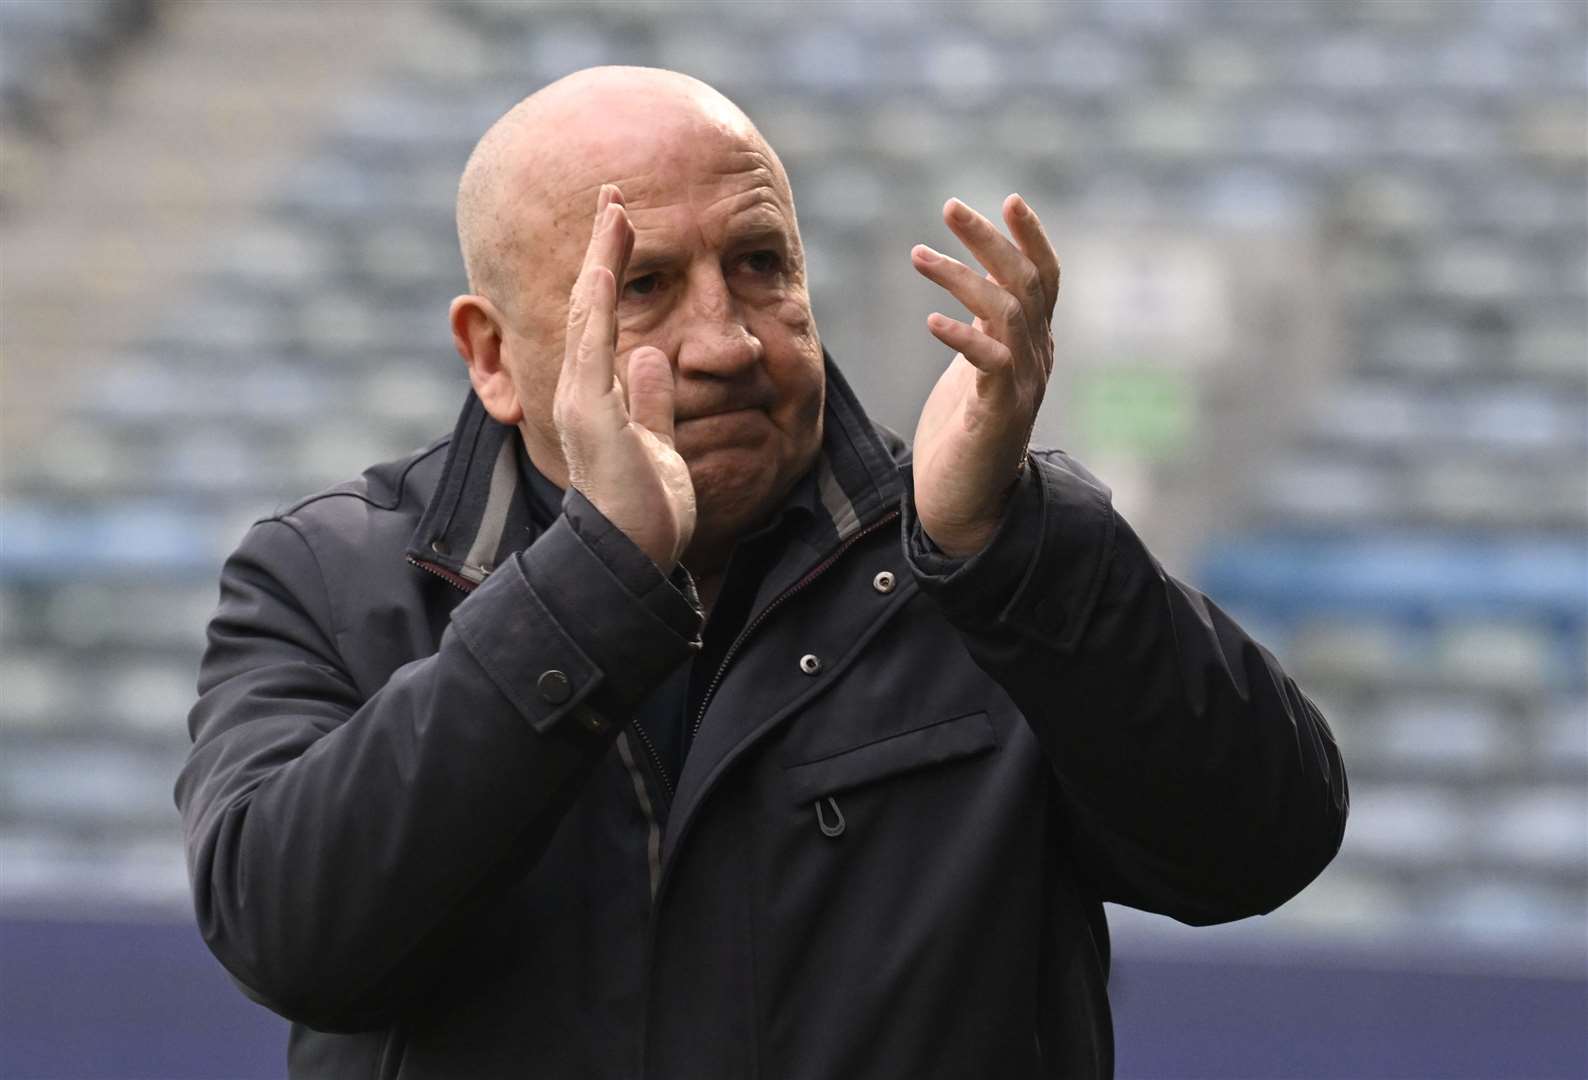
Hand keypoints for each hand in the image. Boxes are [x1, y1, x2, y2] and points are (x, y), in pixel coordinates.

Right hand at [555, 184, 695, 571]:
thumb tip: (652, 357)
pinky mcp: (591, 413)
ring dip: (602, 258)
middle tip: (613, 194)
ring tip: (614, 207)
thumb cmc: (644, 507)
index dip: (613, 267)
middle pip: (589, 302)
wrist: (633, 554)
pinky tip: (605, 267)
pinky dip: (597, 304)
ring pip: (588, 313)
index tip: (625, 222)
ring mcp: (581, 398)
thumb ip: (651, 399)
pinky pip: (593, 348)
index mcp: (598, 393)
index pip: (603, 317)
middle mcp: (582, 388)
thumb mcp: (657, 439)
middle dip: (602, 246)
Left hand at [909, 194, 1059, 556]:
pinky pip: (989, 364)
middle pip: (1025, 285)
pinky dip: (962, 337)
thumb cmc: (965, 433)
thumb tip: (977, 282)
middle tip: (950, 207)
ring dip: (961, 279)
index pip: (1045, 279)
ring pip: (1005, 315)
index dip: (1032, 237)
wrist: (966, 504)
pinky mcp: (998, 414)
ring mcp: (1022, 386)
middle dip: (989, 240)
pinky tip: (931, 320)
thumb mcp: (976, 366)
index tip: (1009, 199)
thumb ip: (985, 326)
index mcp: (1034, 345)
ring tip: (918, 255)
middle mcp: (1037, 359)